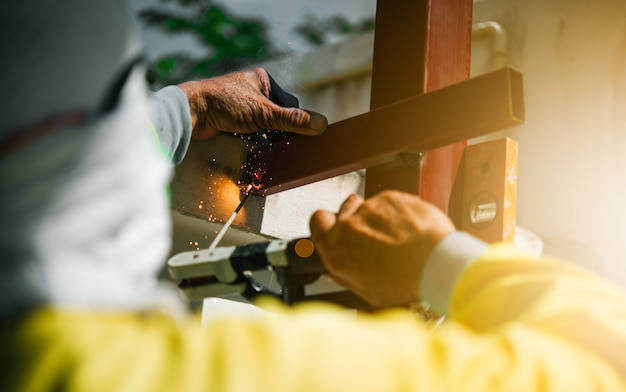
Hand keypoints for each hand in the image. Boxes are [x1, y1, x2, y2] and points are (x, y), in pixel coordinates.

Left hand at [177, 68, 327, 139]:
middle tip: (284, 144)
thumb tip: (321, 124)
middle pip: (278, 114)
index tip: (300, 137)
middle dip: (280, 129)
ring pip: (264, 123)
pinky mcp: (231, 116)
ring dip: (267, 135)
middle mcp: (253, 88)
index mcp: (264, 80)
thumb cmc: (226, 104)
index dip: (295, 121)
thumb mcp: (264, 114)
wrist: (192, 112)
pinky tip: (255, 145)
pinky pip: (251, 128)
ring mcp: (241, 102)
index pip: (290, 103)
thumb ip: (293, 120)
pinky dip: (255, 137)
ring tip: (269, 145)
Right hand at [309, 191, 454, 306]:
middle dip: (356, 220)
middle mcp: (349, 225)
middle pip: (344, 210)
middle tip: (373, 237)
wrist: (435, 263)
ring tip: (398, 238)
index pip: (317, 221)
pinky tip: (410, 231)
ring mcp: (370, 209)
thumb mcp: (368, 293)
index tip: (335, 228)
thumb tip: (335, 270)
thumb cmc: (405, 280)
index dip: (326, 223)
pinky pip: (391, 202)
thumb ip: (344, 276)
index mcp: (336, 249)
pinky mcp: (391, 197)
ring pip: (370, 207)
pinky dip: (399, 213)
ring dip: (380, 218)